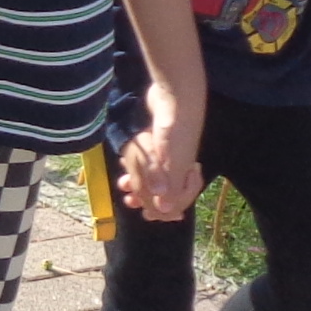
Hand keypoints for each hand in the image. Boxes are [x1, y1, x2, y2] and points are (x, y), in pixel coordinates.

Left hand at [119, 87, 201, 219]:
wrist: (175, 94)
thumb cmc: (175, 131)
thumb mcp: (171, 162)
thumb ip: (168, 185)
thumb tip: (164, 209)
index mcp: (185, 172)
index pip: (180, 199)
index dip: (165, 210)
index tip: (148, 216)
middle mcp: (180, 162)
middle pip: (167, 188)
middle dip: (148, 198)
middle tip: (131, 203)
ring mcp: (170, 149)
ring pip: (156, 173)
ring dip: (140, 182)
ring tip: (124, 186)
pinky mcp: (160, 135)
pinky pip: (150, 157)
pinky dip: (139, 163)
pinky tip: (126, 161)